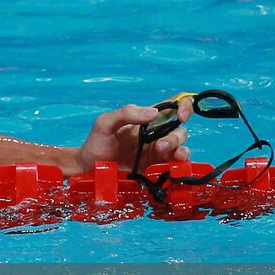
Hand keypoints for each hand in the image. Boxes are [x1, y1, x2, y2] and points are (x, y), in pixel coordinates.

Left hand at [75, 97, 192, 172]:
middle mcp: (155, 133)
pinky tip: (176, 163)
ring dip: (178, 147)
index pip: (172, 105)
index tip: (182, 115)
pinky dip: (181, 161)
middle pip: (179, 128)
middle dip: (176, 135)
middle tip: (160, 145)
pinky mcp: (157, 167)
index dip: (184, 106)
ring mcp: (157, 150)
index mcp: (144, 118)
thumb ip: (126, 113)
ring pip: (181, 145)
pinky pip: (177, 162)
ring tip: (162, 152)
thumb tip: (153, 112)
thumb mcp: (105, 123)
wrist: (89, 170)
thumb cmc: (96, 144)